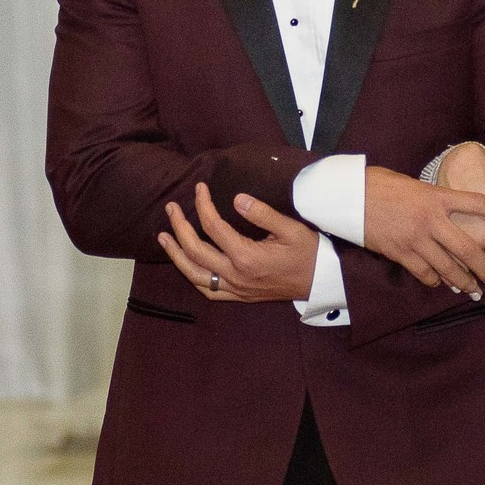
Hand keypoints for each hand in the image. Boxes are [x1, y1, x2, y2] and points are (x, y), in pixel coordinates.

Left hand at [157, 182, 319, 303]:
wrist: (321, 281)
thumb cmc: (308, 252)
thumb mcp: (291, 229)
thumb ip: (262, 213)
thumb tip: (236, 199)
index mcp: (247, 257)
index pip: (213, 227)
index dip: (202, 205)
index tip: (199, 188)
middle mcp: (236, 275)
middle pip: (195, 250)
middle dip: (179, 227)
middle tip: (171, 208)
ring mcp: (236, 289)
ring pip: (194, 274)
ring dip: (176, 255)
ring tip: (163, 237)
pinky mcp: (239, 296)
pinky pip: (208, 291)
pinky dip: (193, 277)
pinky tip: (185, 264)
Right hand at [364, 164, 484, 295]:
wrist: (349, 195)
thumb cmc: (381, 185)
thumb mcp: (414, 184)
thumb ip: (436, 198)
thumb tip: (456, 211)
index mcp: (437, 196)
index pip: (478, 203)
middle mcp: (431, 218)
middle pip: (469, 247)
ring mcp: (416, 238)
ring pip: (449, 267)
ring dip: (465, 282)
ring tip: (475, 290)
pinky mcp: (400, 253)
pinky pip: (425, 273)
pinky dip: (436, 280)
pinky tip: (442, 283)